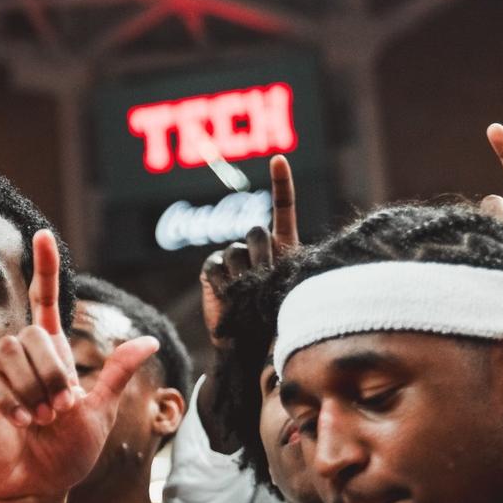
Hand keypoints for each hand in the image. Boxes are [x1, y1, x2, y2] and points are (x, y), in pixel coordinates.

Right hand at [0, 231, 159, 502]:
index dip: (45, 269)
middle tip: (61, 409)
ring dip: (35, 389)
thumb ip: (116, 373)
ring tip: (41, 419)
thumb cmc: (66, 454)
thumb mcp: (99, 411)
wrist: (35, 488)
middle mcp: (24, 357)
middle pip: (36, 332)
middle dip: (55, 373)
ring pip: (15, 351)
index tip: (42, 235)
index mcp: (53, 355)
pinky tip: (21, 422)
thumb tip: (147, 340)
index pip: (46, 301)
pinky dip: (14, 401)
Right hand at [199, 155, 296, 343]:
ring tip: (248, 296)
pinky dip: (223, 282)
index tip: (278, 158)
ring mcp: (232, 257)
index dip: (281, 183)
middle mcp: (256, 247)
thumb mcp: (289, 289)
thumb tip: (258, 252)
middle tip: (265, 281)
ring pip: (236, 251)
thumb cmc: (276, 319)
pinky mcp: (212, 270)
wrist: (248, 344)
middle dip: (262, 257)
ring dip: (244, 275)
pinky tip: (229, 296)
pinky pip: (216, 265)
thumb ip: (280, 265)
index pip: (283, 208)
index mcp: (283, 245)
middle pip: (256, 232)